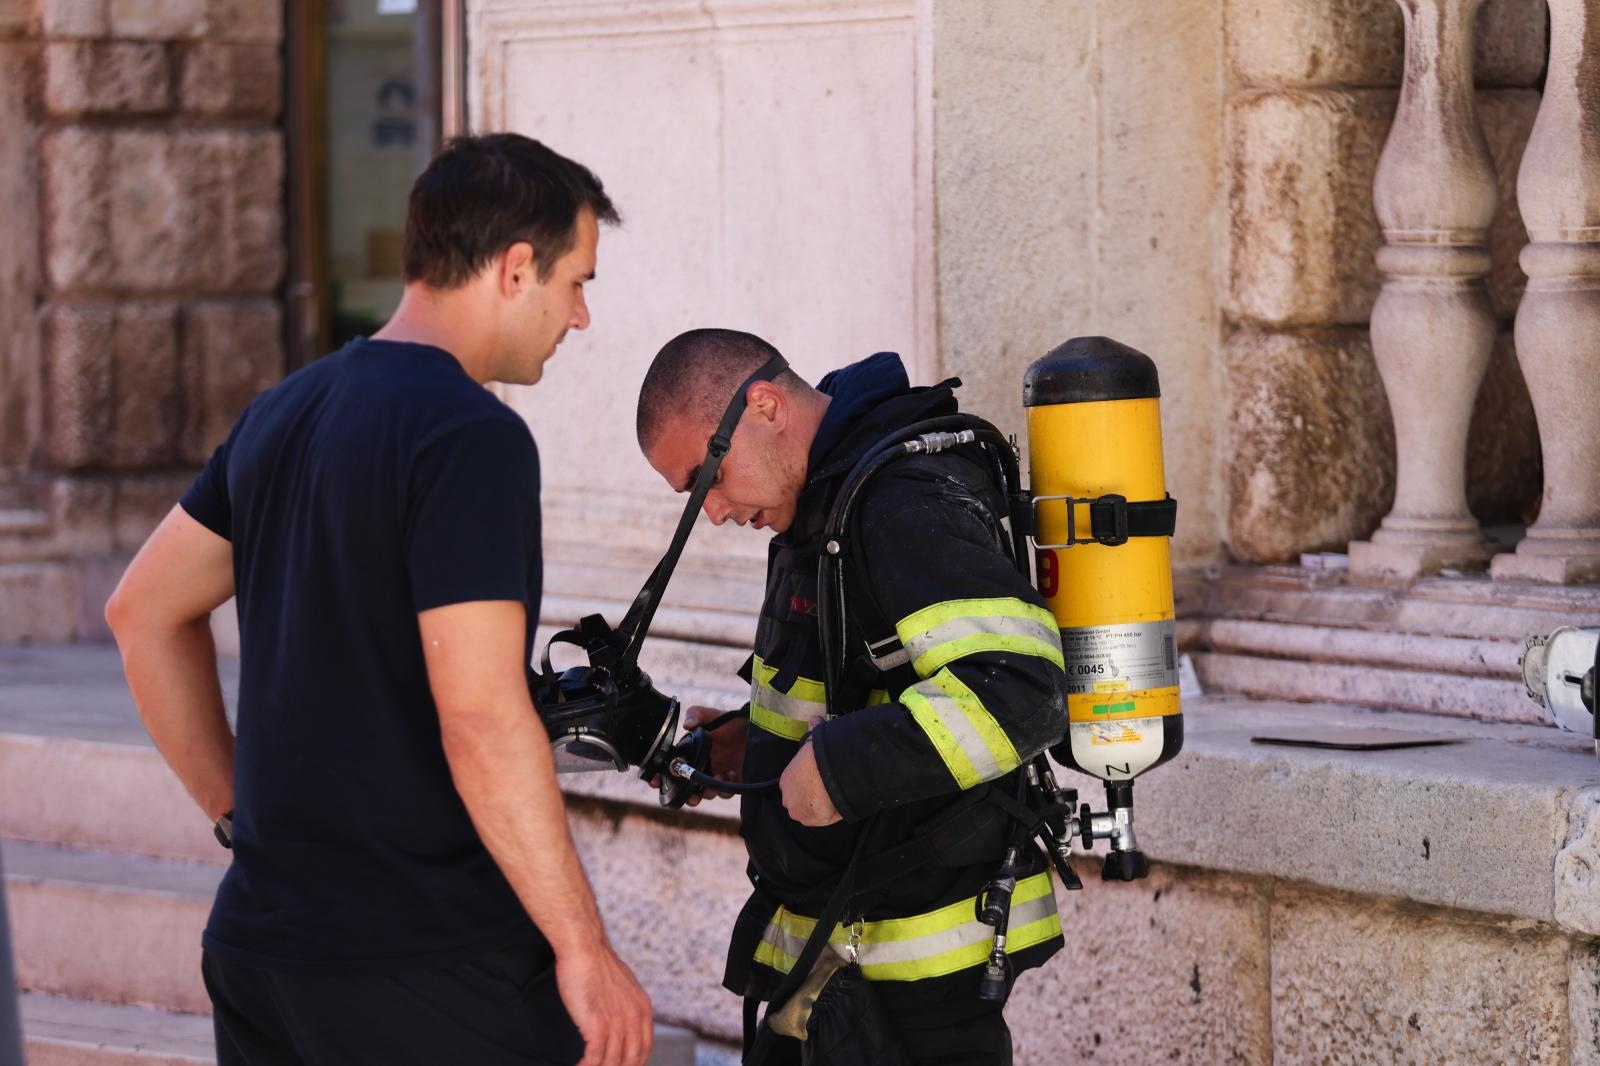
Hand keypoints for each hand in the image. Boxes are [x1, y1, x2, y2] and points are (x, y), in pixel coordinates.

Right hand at [555, 939, 652, 1065]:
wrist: (584, 947)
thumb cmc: (596, 962)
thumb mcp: (623, 984)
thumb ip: (626, 1004)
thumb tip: (621, 1017)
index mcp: (643, 1007)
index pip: (645, 1047)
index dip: (635, 1063)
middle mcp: (634, 1016)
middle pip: (632, 1059)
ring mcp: (617, 1021)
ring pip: (612, 1061)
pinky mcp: (598, 1024)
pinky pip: (595, 1058)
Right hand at [648, 705, 747, 806]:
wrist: (755, 728)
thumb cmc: (731, 721)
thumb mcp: (711, 714)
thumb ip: (696, 714)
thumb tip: (686, 725)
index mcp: (691, 754)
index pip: (672, 768)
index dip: (661, 777)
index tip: (655, 782)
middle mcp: (701, 768)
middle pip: (686, 788)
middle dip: (683, 796)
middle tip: (689, 796)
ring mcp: (716, 776)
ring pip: (705, 793)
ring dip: (707, 791)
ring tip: (716, 778)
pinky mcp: (732, 783)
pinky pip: (724, 793)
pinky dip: (724, 788)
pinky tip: (730, 775)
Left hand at [779, 720, 840, 825]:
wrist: (827, 770)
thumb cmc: (819, 754)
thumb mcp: (814, 739)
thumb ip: (813, 730)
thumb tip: (815, 719)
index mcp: (785, 780)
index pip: (796, 786)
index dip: (809, 784)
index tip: (821, 780)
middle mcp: (787, 798)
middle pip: (802, 801)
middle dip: (813, 798)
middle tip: (830, 789)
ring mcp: (798, 811)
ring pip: (812, 812)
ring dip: (822, 807)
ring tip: (836, 797)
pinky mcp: (811, 821)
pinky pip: (824, 819)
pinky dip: (832, 814)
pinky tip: (839, 804)